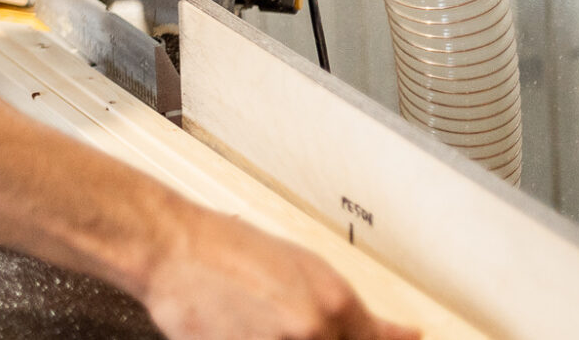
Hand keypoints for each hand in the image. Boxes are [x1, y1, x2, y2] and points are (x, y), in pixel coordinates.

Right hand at [142, 208, 420, 339]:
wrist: (169, 247)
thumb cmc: (229, 250)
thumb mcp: (305, 270)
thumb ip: (360, 316)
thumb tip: (408, 336)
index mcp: (335, 304)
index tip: (349, 339)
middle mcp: (311, 331)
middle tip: (288, 327)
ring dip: (282, 339)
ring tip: (260, 325)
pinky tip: (246, 329)